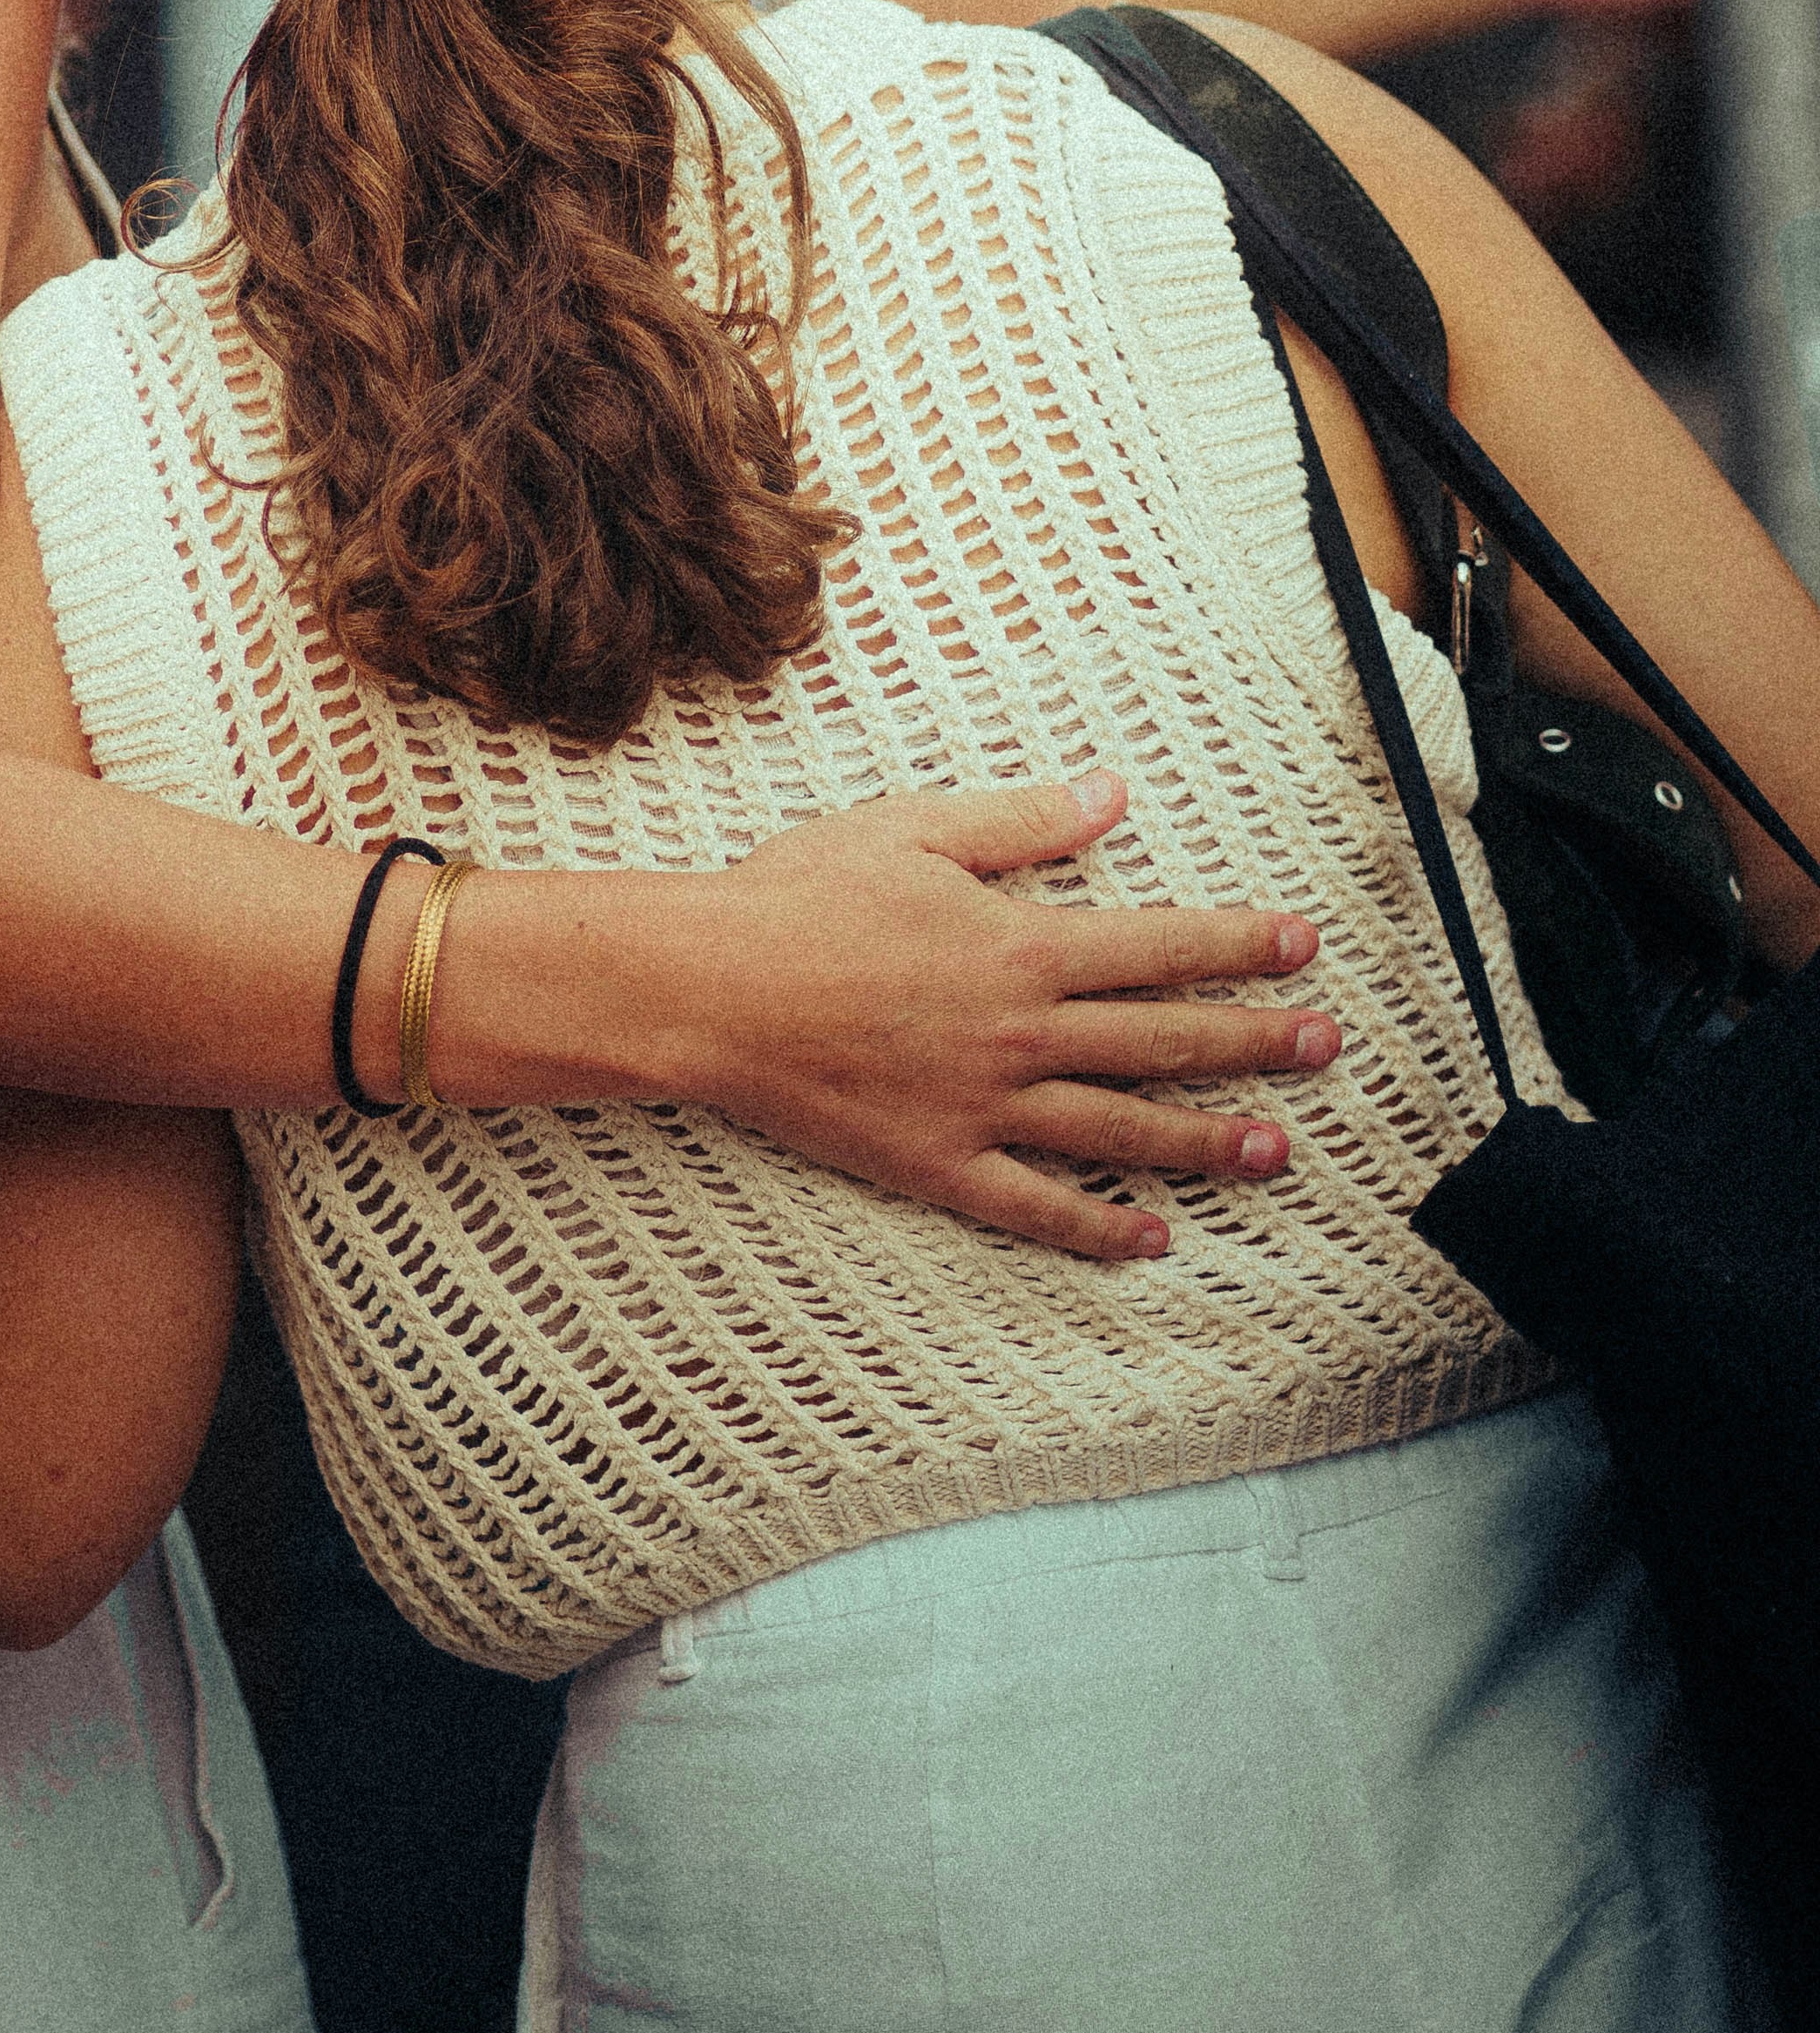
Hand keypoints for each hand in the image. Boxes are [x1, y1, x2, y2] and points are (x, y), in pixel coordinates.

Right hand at [680, 774, 1339, 1263]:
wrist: (707, 988)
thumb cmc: (799, 895)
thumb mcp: (913, 829)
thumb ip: (1022, 823)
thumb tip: (1112, 795)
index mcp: (1020, 945)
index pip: (1160, 947)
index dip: (1239, 947)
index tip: (1301, 948)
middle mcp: (1019, 1032)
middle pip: (1163, 1043)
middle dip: (1254, 1044)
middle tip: (1324, 1048)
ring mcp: (984, 1107)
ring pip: (1120, 1130)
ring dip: (1208, 1141)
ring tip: (1277, 1149)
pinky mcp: (938, 1163)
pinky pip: (1036, 1206)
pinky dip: (1099, 1227)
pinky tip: (1153, 1237)